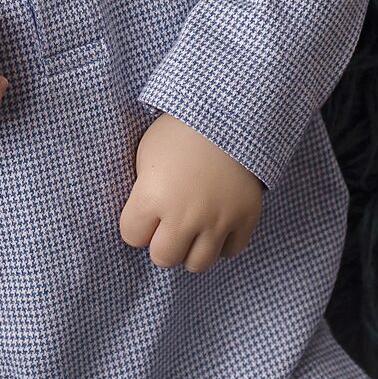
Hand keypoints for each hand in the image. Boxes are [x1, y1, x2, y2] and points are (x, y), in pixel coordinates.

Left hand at [118, 112, 264, 272]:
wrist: (229, 114)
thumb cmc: (179, 131)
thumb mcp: (146, 154)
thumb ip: (142, 192)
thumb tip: (143, 224)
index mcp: (152, 196)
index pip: (131, 236)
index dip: (136, 224)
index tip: (145, 210)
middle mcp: (185, 215)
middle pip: (163, 258)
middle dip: (162, 242)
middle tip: (168, 224)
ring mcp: (218, 220)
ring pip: (197, 264)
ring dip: (191, 249)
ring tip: (192, 228)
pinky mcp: (246, 218)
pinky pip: (231, 251)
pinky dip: (223, 242)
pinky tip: (217, 223)